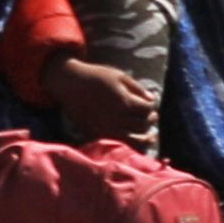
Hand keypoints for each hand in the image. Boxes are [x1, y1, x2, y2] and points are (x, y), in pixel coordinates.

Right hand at [30, 48, 160, 143]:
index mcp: (124, 101)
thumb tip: (153, 99)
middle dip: (150, 121)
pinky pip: (116, 145)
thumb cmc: (96, 76)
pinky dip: (128, 146)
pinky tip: (133, 142)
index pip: (146, 110)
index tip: (152, 104)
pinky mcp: (96, 135)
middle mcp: (116, 118)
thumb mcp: (120, 76)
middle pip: (141, 125)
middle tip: (153, 118)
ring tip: (150, 138)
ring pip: (132, 141)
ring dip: (144, 139)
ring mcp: (106, 129)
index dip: (152, 107)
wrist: (70, 84)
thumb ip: (137, 89)